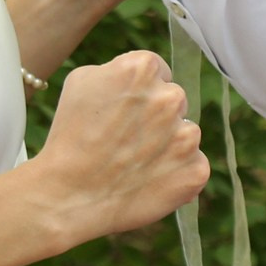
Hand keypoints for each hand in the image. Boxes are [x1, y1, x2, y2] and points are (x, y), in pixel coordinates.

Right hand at [33, 50, 208, 245]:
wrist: (69, 197)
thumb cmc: (70, 136)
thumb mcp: (81, 81)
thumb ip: (118, 69)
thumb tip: (142, 77)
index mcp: (143, 68)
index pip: (157, 71)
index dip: (138, 93)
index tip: (122, 111)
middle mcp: (171, 97)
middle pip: (172, 100)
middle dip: (154, 116)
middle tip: (124, 139)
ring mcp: (187, 135)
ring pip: (185, 133)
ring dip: (167, 144)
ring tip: (132, 163)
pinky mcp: (195, 170)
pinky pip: (193, 165)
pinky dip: (175, 173)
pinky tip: (147, 181)